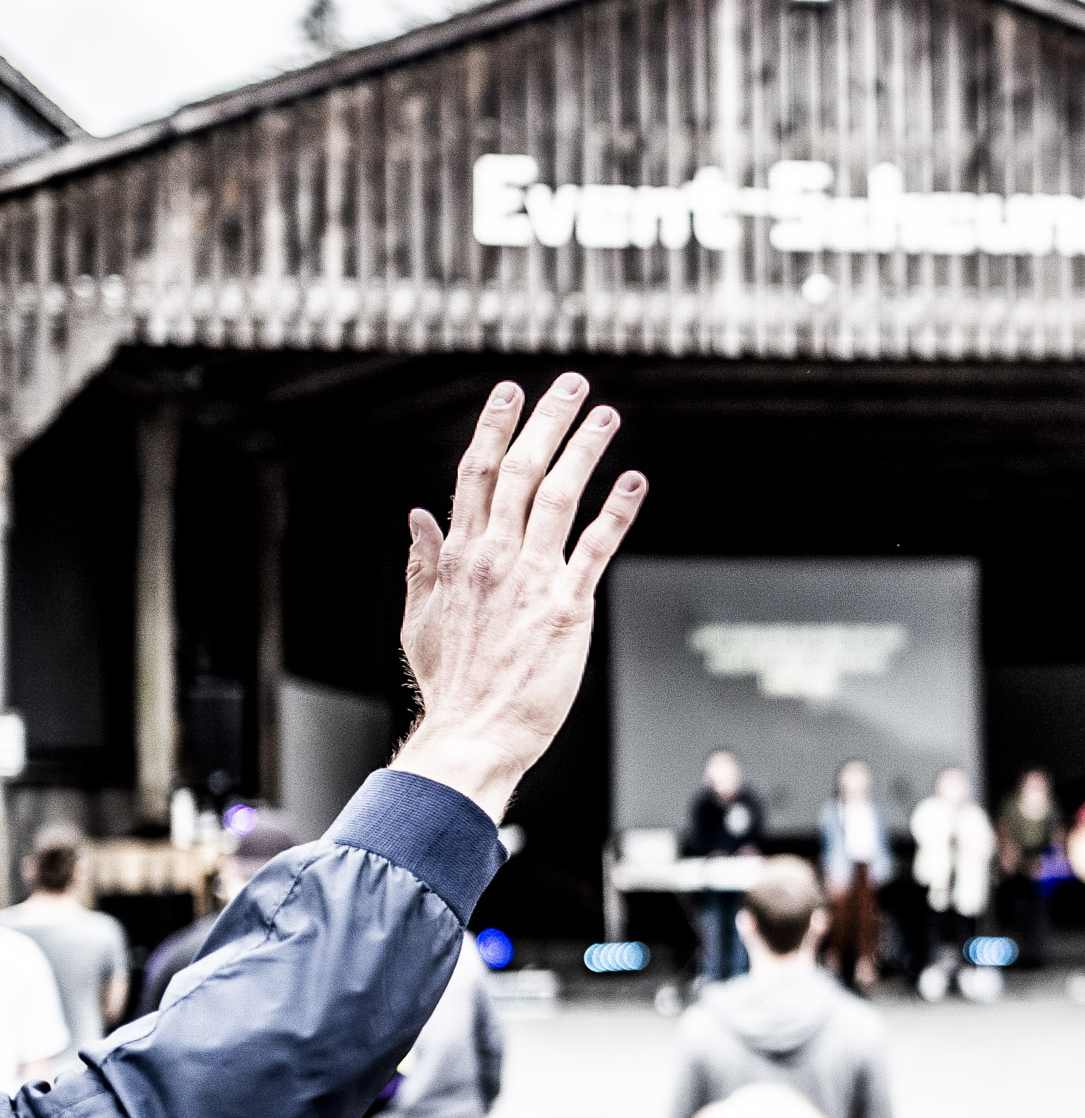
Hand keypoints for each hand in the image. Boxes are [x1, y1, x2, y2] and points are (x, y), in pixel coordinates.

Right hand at [392, 374, 646, 818]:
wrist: (474, 733)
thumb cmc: (452, 683)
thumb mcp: (423, 619)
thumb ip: (424, 565)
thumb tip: (418, 516)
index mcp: (459, 557)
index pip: (474, 476)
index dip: (494, 429)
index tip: (509, 392)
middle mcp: (494, 558)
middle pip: (520, 471)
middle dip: (546, 422)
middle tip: (571, 384)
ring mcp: (531, 579)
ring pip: (557, 497)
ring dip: (584, 451)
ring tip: (605, 415)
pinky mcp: (567, 606)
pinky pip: (595, 547)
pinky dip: (615, 510)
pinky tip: (634, 480)